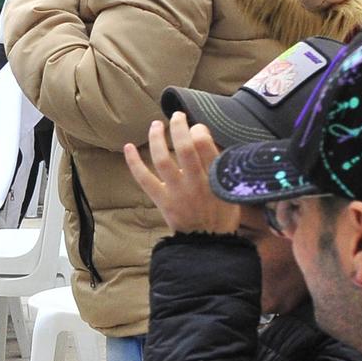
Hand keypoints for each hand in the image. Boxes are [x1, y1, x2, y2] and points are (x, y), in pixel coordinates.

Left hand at [123, 113, 241, 235]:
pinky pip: (144, 179)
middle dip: (179, 127)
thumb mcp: (233, 190)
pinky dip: (134, 163)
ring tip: (156, 125)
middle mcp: (195, 182)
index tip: (197, 128)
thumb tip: (207, 141)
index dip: (198, 130)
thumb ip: (222, 167)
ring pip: (163, 159)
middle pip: (185, 147)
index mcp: (216, 177)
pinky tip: (128, 147)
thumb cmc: (222, 215)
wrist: (209, 245)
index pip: (205, 145)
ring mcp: (177, 191)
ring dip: (157, 139)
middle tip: (177, 116)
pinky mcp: (162, 201)